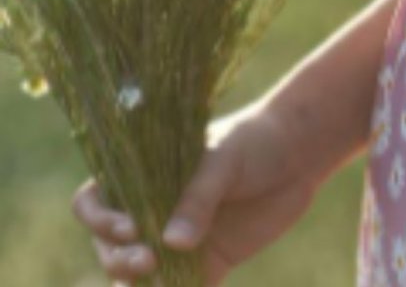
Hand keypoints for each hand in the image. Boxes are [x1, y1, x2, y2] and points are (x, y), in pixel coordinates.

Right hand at [71, 101, 318, 285]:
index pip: (94, 202)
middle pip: (111, 248)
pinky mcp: (208, 265)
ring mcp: (178, 242)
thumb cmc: (255, 141)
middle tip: (149, 261)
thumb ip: (199, 197)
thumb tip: (172, 244)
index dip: (100, 220)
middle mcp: (153, 212)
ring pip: (138, 279)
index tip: (130, 227)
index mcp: (145, 177)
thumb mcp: (225, 159)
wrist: (301, 153)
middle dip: (120, 260)